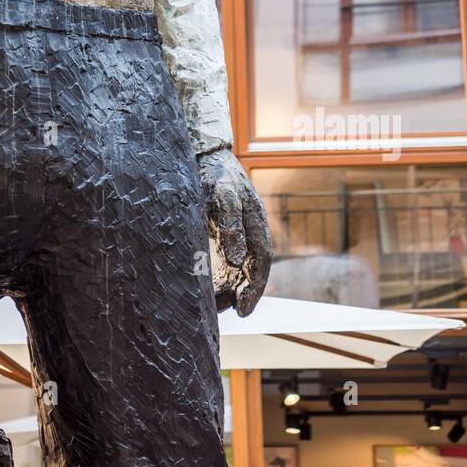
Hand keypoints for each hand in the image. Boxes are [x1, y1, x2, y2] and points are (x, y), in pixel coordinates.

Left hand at [197, 148, 271, 316]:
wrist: (205, 152)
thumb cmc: (215, 172)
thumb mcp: (224, 195)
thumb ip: (231, 224)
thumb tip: (237, 259)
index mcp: (257, 221)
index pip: (262, 261)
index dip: (255, 288)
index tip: (244, 310)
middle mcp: (251, 227)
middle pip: (253, 267)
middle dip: (246, 292)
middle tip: (234, 314)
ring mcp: (239, 226)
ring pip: (241, 263)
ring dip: (234, 284)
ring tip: (220, 306)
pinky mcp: (224, 225)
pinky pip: (228, 254)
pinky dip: (223, 271)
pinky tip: (211, 282)